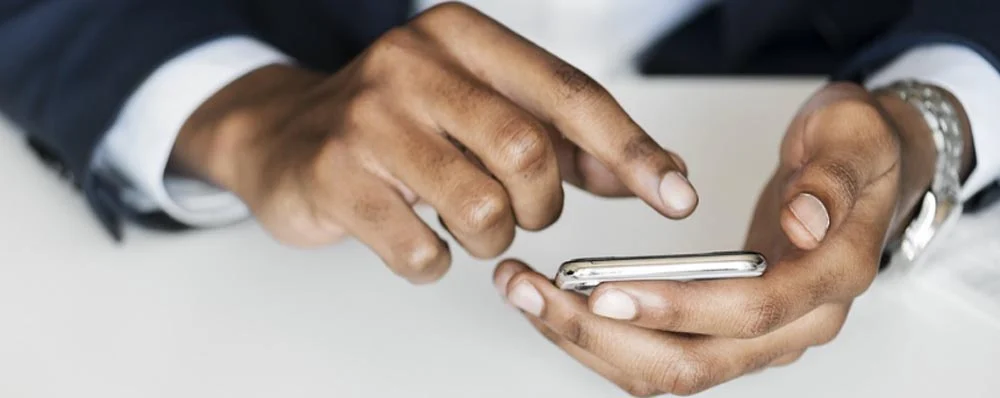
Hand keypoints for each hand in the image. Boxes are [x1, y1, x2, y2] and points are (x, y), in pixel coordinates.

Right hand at [169, 2, 695, 283]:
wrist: (284, 136)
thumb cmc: (401, 124)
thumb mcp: (483, 110)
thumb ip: (567, 139)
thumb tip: (654, 173)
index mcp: (460, 35)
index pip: (569, 93)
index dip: (631, 150)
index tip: (675, 195)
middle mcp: (412, 63)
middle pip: (528, 153)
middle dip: (540, 206)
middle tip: (519, 210)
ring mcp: (367, 119)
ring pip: (481, 209)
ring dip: (490, 237)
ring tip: (464, 222)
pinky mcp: (333, 177)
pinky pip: (422, 252)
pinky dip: (433, 262)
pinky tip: (415, 237)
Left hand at [492, 82, 972, 395]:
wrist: (864, 170)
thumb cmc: (856, 151)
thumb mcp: (853, 137)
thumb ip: (830, 179)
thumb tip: (803, 222)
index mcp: (831, 279)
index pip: (748, 313)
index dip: (675, 308)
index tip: (604, 291)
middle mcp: (797, 324)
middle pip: (693, 363)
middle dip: (602, 335)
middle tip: (533, 291)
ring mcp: (761, 337)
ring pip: (667, 371)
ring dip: (590, 342)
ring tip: (527, 294)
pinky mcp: (729, 331)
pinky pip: (662, 355)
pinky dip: (606, 339)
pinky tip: (559, 305)